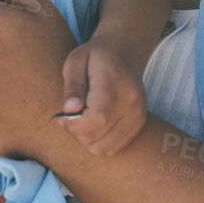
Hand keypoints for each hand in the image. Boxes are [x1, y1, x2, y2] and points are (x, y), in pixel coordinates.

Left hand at [58, 39, 148, 154]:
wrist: (125, 54)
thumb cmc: (95, 57)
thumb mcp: (76, 61)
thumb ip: (73, 86)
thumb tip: (69, 111)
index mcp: (116, 85)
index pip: (96, 119)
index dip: (74, 124)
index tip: (64, 114)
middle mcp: (132, 104)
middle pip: (96, 137)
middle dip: (76, 131)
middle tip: (73, 113)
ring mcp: (138, 116)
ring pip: (102, 147)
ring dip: (86, 138)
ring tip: (84, 118)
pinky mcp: (139, 125)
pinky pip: (112, 148)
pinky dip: (98, 141)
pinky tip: (95, 123)